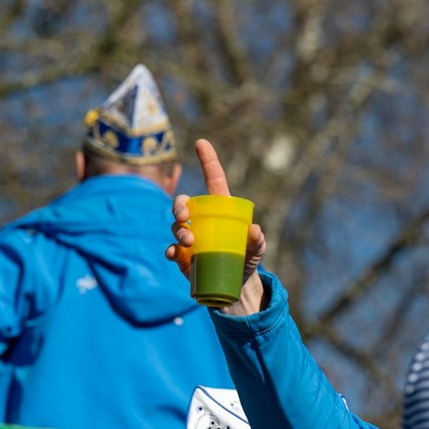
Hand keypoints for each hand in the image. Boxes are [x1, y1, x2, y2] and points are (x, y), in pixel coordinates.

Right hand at [165, 138, 269, 315]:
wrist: (235, 285)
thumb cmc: (247, 259)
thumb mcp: (257, 249)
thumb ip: (258, 241)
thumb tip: (254, 231)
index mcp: (221, 209)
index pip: (214, 179)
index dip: (208, 160)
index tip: (201, 142)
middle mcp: (202, 219)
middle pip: (184, 202)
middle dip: (179, 205)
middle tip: (184, 217)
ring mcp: (190, 237)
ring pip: (176, 225)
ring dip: (178, 230)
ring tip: (189, 241)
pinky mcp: (183, 256)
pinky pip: (171, 249)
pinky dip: (170, 250)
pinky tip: (173, 254)